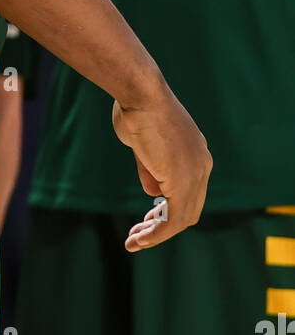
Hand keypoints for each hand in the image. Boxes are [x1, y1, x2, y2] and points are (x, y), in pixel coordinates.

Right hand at [112, 84, 211, 251]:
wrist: (141, 93)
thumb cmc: (137, 109)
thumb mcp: (143, 144)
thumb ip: (151, 169)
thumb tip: (154, 193)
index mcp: (196, 153)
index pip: (189, 191)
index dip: (168, 207)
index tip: (148, 216)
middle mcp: (202, 165)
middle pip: (189, 208)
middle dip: (163, 224)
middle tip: (139, 234)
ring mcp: (195, 174)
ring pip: (181, 218)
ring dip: (156, 234)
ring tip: (133, 242)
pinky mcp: (182, 183)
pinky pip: (171, 219)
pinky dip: (156, 234)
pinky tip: (139, 239)